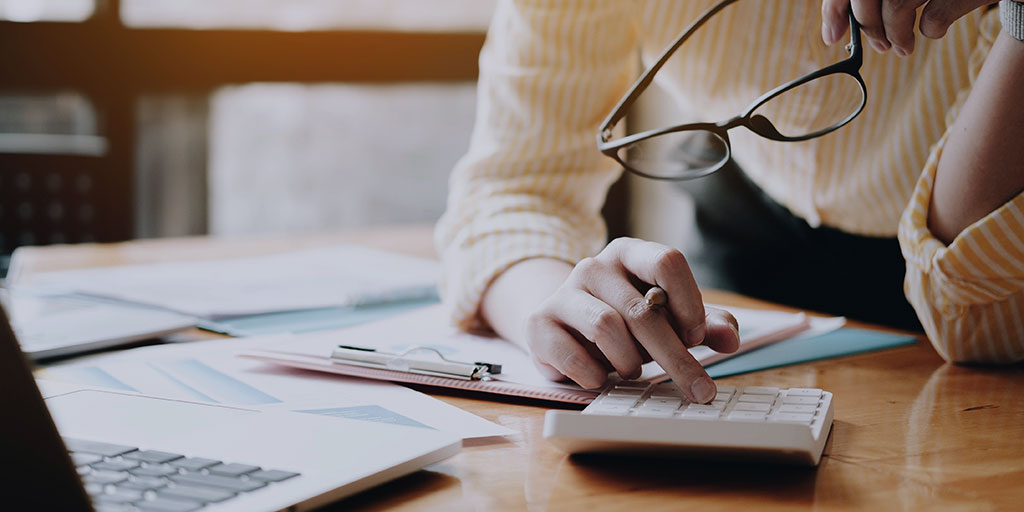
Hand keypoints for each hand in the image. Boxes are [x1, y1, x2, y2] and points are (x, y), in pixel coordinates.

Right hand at [524, 237, 739, 402]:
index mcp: (629, 253)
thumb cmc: (623, 320)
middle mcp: (594, 266)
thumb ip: (703, 324)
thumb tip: (730, 339)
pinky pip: (574, 356)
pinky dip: (596, 375)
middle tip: (698, 388)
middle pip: (643, 308)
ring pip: (607, 328)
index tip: (696, 336)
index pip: (667, 261)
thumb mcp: (667, 318)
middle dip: (675, 355)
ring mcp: (563, 293)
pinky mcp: (539, 324)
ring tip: (632, 370)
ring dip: (630, 361)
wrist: (562, 328)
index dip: (688, 302)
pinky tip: (600, 376)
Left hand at [821, 0, 992, 55]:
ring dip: (896, 35)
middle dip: (870, 28)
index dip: (835, 10)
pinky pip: (933, 18)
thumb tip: (835, 29)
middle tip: (880, 47)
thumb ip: (875, 0)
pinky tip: (932, 31)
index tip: (832, 37)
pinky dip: (930, 31)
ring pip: (896, 6)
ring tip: (902, 48)